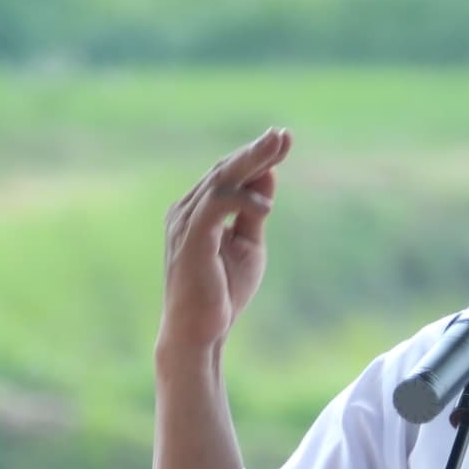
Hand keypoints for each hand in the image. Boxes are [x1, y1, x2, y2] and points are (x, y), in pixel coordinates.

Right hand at [160, 128, 288, 364]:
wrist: (199, 334)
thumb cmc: (222, 294)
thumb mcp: (247, 245)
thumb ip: (253, 212)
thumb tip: (268, 175)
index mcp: (197, 211)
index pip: (228, 175)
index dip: (256, 157)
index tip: (283, 140)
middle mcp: (186, 210)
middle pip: (224, 169)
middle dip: (256, 151)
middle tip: (284, 134)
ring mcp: (184, 222)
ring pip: (220, 179)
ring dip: (252, 162)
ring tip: (280, 147)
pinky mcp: (190, 238)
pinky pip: (217, 204)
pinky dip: (243, 199)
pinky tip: (267, 205)